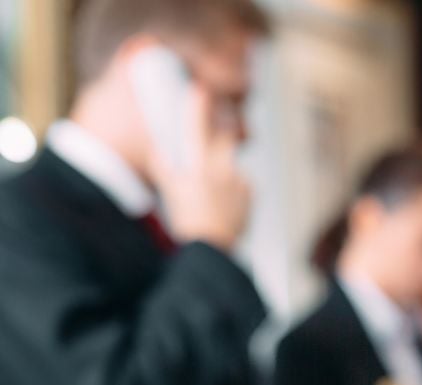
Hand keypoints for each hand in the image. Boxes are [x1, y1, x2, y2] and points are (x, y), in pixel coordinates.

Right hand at [152, 85, 250, 252]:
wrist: (211, 244)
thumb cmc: (186, 218)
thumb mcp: (170, 190)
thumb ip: (163, 166)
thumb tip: (157, 149)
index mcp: (198, 164)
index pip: (197, 127)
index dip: (199, 106)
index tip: (200, 89)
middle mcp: (221, 168)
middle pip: (226, 138)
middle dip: (221, 137)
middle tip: (211, 152)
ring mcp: (238, 180)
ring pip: (231, 165)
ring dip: (224, 173)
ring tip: (213, 195)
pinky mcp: (250, 192)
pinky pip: (242, 184)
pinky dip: (234, 190)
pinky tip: (225, 204)